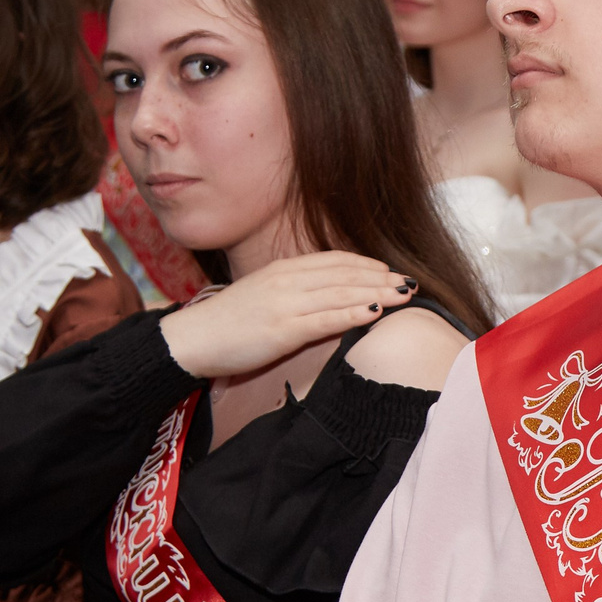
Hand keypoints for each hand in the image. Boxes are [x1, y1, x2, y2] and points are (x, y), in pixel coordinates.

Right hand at [159, 253, 413, 381]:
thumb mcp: (264, 295)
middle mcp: (287, 281)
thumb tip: (326, 294)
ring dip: (377, 293)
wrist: (192, 339)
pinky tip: (374, 314)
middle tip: (409, 284)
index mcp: (283, 270)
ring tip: (403, 296)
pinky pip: (325, 319)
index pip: (334, 261)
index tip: (389, 272)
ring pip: (341, 293)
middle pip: (344, 275)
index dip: (366, 265)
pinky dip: (352, 314)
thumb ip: (294, 291)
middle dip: (380, 278)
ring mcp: (285, 304)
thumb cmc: (229, 323)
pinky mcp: (282, 329)